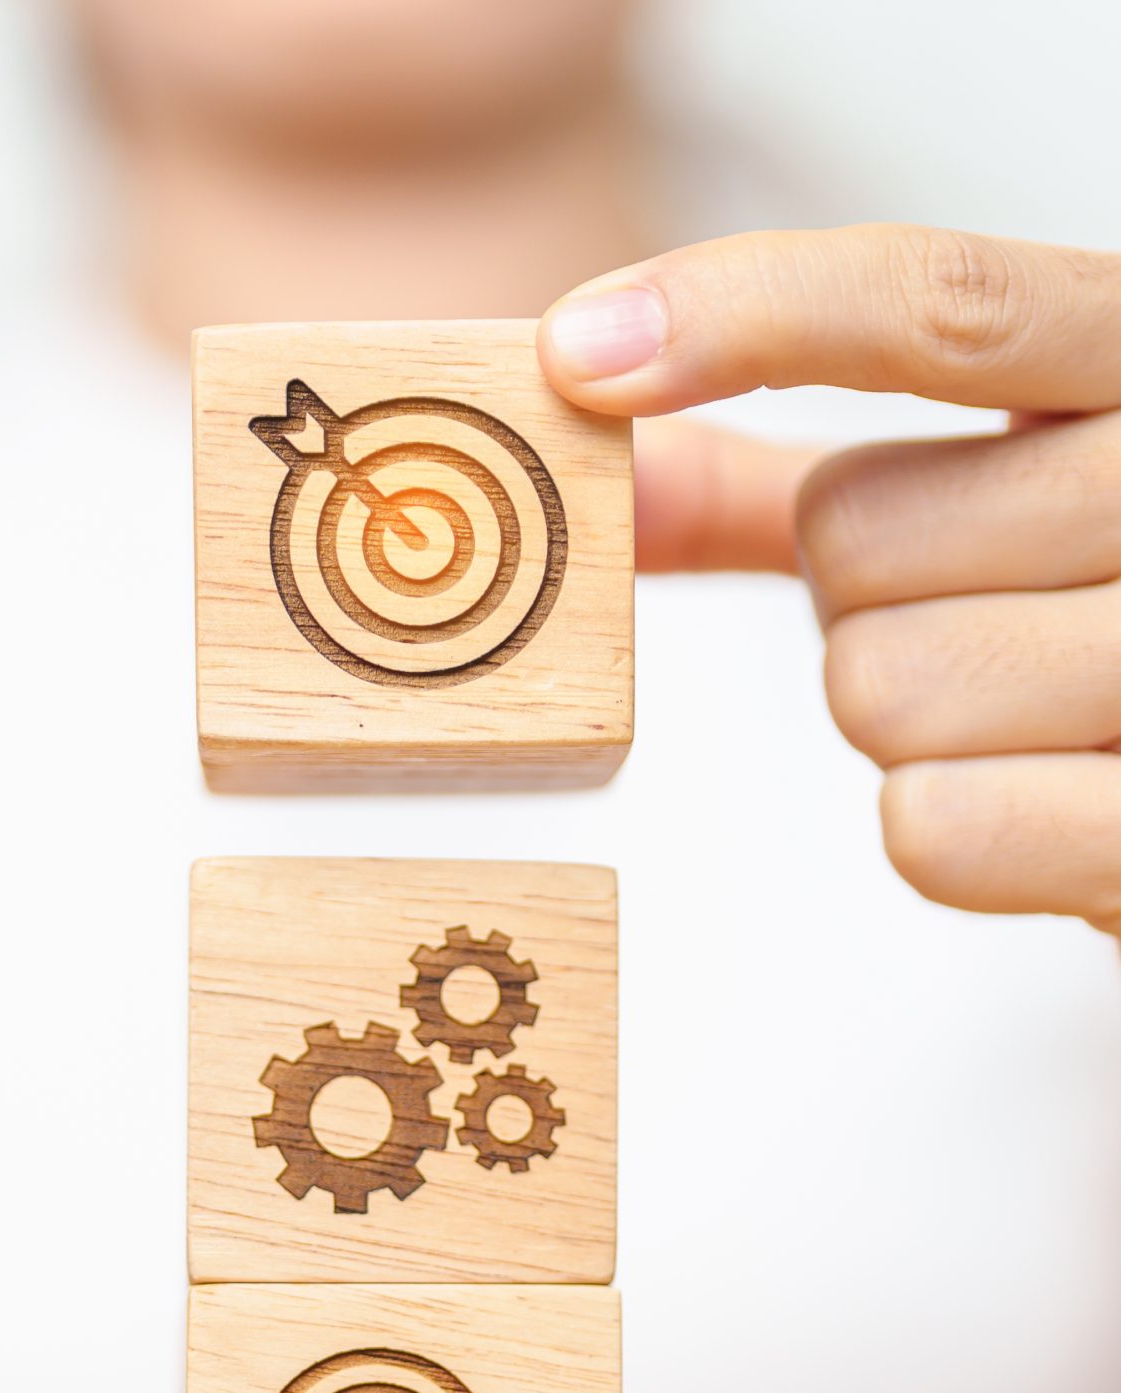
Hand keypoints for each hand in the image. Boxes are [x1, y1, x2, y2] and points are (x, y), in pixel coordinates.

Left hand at [539, 225, 1120, 933]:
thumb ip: (799, 487)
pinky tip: (1039, 800)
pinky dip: (952, 830)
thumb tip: (610, 477)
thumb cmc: (1108, 622)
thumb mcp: (993, 506)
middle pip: (855, 537)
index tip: (580, 351)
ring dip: (906, 724)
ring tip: (1023, 719)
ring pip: (879, 688)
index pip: (939, 306)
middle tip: (978, 624)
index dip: (743, 315)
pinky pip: (933, 825)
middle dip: (860, 604)